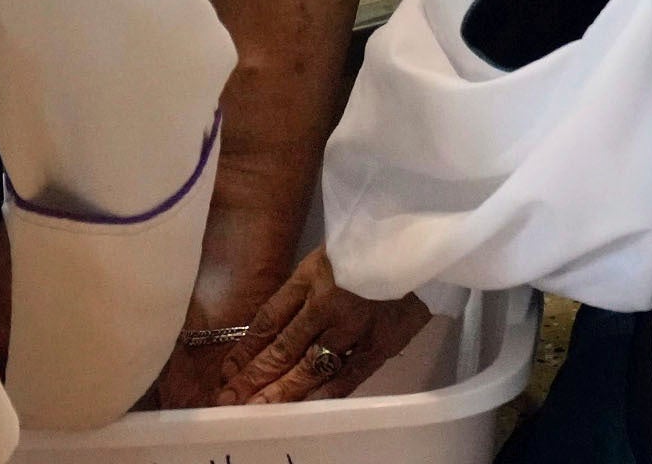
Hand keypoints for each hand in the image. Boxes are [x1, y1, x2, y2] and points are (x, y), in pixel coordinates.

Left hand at [210, 247, 432, 404]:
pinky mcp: (382, 343)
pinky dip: (324, 394)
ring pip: (311, 367)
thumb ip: (300, 290)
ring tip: (257, 410)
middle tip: (230, 401)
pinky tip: (304, 407)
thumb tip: (269, 330)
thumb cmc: (370, 241)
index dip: (246, 348)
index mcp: (312, 276)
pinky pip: (349, 376)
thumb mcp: (326, 254)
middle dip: (255, 378)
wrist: (423, 241)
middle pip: (284, 349)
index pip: (269, 318)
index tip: (228, 371)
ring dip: (282, 391)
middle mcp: (329, 304)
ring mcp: (356, 327)